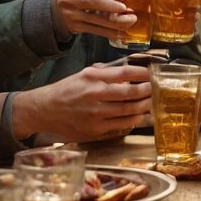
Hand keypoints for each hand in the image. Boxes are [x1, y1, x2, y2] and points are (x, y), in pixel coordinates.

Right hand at [12, 64, 153, 142]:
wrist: (45, 110)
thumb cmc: (66, 90)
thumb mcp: (83, 74)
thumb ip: (104, 72)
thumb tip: (127, 70)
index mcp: (92, 78)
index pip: (124, 73)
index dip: (142, 73)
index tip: (151, 72)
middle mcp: (95, 95)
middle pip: (130, 93)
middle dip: (147, 91)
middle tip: (155, 88)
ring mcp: (95, 115)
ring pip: (128, 111)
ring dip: (144, 106)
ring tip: (151, 102)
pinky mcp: (95, 130)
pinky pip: (121, 125)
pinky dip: (133, 120)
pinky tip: (139, 116)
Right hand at [54, 0, 137, 41]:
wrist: (56, 10)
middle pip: (94, 2)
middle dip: (112, 7)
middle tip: (127, 9)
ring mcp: (72, 15)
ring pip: (97, 19)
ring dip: (116, 21)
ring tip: (130, 20)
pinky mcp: (76, 27)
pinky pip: (96, 30)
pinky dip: (111, 32)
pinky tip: (122, 32)